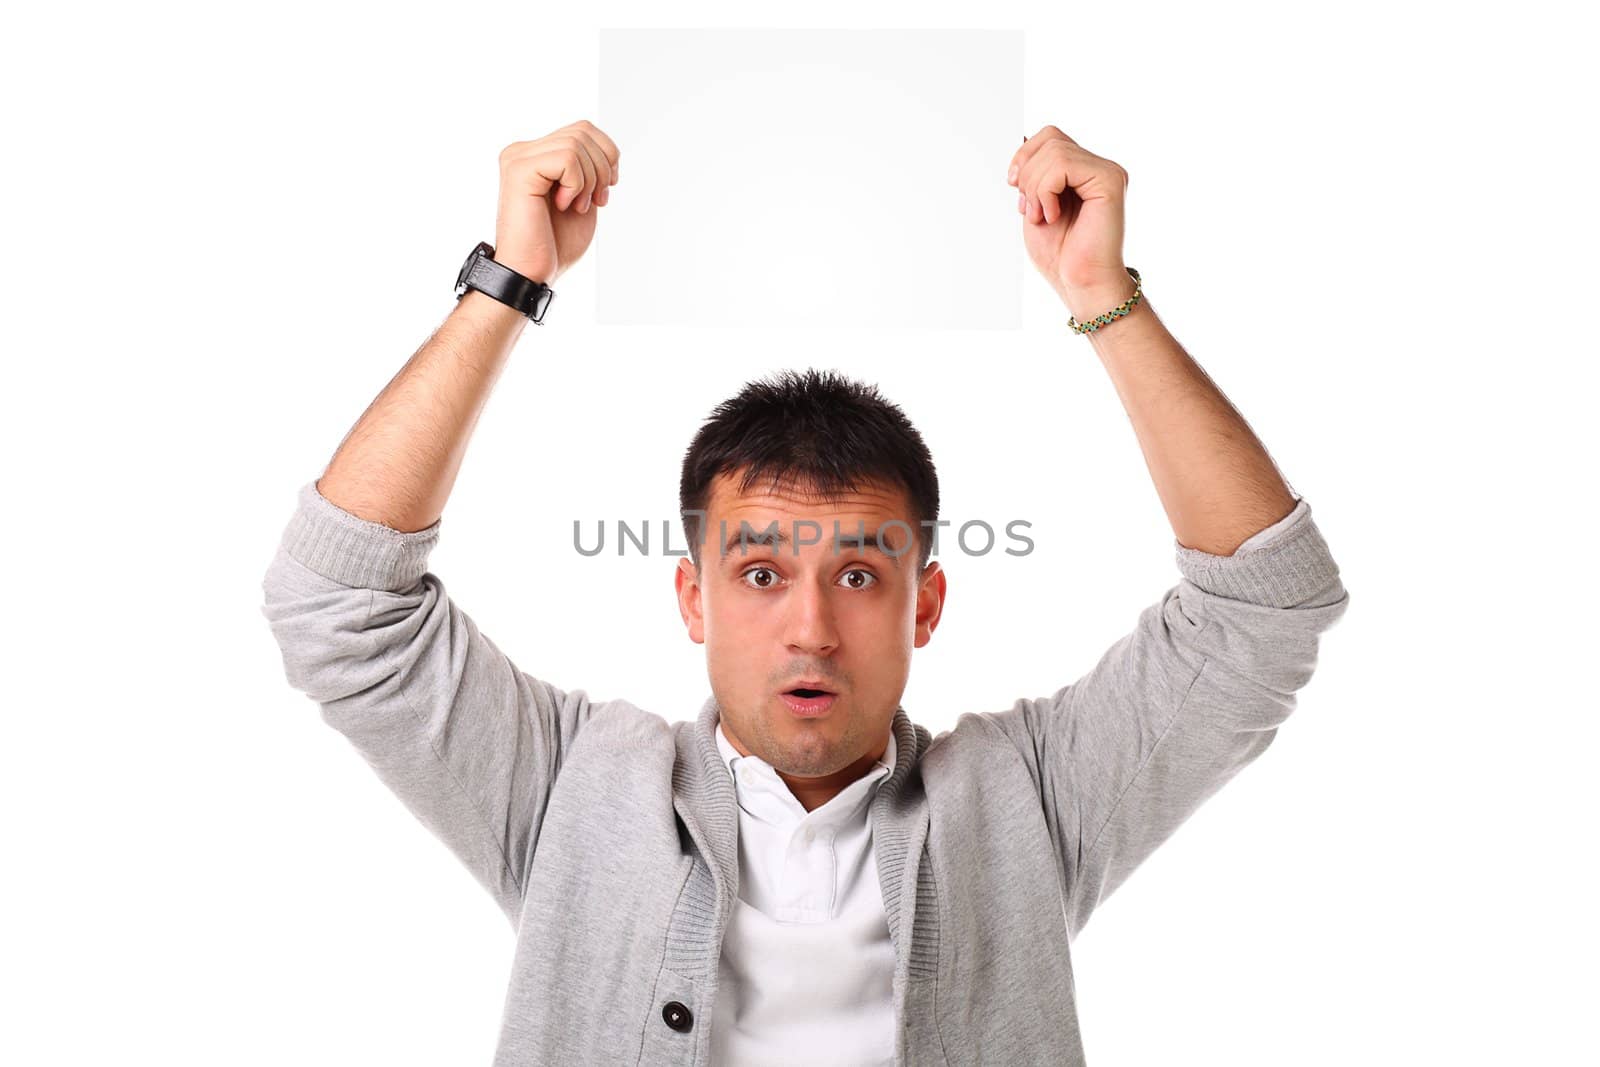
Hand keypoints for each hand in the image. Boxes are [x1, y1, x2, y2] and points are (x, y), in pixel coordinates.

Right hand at [493, 120, 620, 284]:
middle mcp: (523, 151)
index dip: (606, 156)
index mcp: (537, 155)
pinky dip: (576, 184)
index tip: (604, 191)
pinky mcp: (520, 170)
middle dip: (602, 168)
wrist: (532, 273)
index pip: (583, 129)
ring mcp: (519, 158)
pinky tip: (564, 205)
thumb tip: (607, 149)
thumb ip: (589, 169)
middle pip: (583, 131)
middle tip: (594, 201)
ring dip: (590, 180)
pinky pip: (567, 157)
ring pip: (577, 143)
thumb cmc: (554, 244)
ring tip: (576, 207)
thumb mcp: (583, 197)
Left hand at [1007, 126, 1130, 313]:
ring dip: (1035, 187)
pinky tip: (1053, 215)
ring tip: (1042, 216)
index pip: (1049, 136)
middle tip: (1030, 209)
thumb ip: (1033, 173)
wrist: (1081, 284)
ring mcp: (1107, 172)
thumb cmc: (1061, 255)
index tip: (1015, 188)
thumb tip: (1022, 139)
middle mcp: (1099, 167)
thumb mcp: (1034, 204)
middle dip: (1027, 174)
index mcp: (1083, 171)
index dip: (1024, 156)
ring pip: (1054, 151)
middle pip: (1049, 138)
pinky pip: (1063, 165)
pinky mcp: (1110, 181)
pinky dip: (1046, 191)